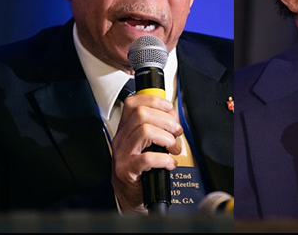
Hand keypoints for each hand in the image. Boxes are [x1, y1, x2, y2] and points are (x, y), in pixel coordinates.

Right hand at [110, 92, 181, 213]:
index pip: (133, 103)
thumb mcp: (144, 145)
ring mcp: (122, 154)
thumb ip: (156, 129)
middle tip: (176, 131)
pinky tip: (170, 163)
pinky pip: (148, 158)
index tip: (169, 109)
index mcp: (125, 130)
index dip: (153, 101)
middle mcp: (121, 139)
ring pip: (145, 131)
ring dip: (166, 138)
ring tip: (174, 147)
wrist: (129, 196)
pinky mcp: (128, 170)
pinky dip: (164, 159)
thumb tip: (173, 118)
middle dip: (165, 120)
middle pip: (141, 114)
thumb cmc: (139, 171)